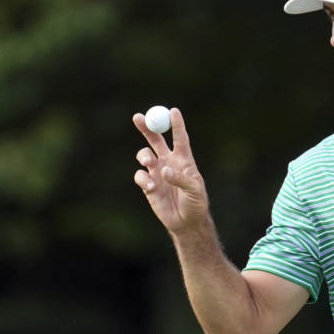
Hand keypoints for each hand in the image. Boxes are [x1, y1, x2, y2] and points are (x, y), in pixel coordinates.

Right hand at [133, 108, 208, 233]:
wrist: (186, 222)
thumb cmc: (196, 204)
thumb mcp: (194, 191)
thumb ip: (181, 179)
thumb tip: (164, 170)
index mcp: (184, 159)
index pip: (180, 138)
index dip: (176, 124)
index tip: (173, 111)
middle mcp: (168, 162)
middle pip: (155, 139)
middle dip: (146, 127)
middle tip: (138, 117)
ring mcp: (156, 172)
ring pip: (144, 154)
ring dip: (144, 156)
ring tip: (149, 163)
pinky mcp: (148, 185)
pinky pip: (140, 176)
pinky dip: (144, 180)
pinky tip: (152, 189)